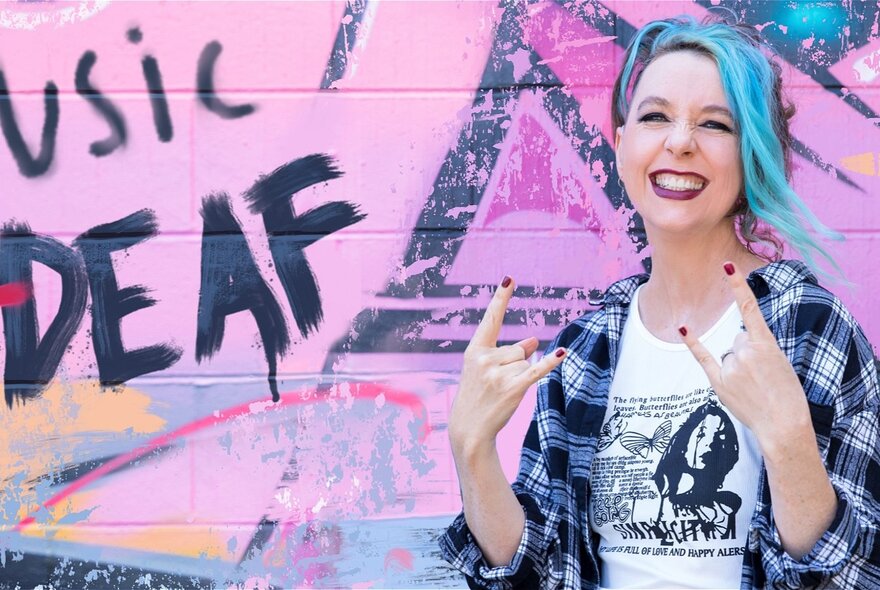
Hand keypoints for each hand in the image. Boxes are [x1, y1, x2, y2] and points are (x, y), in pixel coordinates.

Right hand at [448, 276, 566, 456]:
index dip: (501, 298)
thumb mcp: (486, 371)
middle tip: (496, 385)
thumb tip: (536, 340)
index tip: (509, 278)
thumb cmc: (478, 396)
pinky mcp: (513, 388)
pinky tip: (563, 353)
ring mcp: (497, 374)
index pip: (491, 320)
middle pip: (518, 350)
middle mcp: (484, 359)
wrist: (469, 429)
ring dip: (521, 376)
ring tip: (502, 392)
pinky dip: (551, 363)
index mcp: (474, 350)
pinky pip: (536, 370)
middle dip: (515, 364)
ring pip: (526, 362)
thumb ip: (509, 352)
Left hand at [678, 262, 811, 449]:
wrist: (783, 425)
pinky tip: (683, 328)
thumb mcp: (780, 363)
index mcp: (766, 344)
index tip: (726, 266)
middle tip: (762, 376)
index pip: (749, 308)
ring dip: (737, 367)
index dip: (738, 286)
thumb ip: (757, 347)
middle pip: (738, 340)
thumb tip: (737, 342)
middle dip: (748, 354)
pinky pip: (703, 356)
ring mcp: (731, 366)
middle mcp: (745, 351)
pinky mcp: (718, 381)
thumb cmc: (786, 394)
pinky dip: (693, 343)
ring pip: (727, 354)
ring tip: (752, 387)